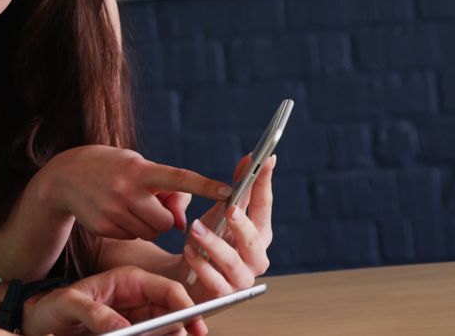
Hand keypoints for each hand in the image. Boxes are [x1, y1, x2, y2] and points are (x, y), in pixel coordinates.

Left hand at [22, 266, 206, 335]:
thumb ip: (95, 313)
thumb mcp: (69, 304)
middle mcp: (138, 298)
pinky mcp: (133, 333)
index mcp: (128, 280)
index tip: (195, 327)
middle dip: (183, 329)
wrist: (40, 321)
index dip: (186, 307)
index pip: (167, 289)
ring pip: (167, 330)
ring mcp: (137, 318)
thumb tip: (124, 327)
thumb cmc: (54, 306)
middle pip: (173, 313)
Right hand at [36, 146, 231, 240]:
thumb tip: (181, 224)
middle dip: (165, 218)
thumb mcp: (137, 165)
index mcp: (140, 170)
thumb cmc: (111, 167)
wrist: (64, 177)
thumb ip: (165, 189)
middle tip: (152, 205)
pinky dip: (132, 229)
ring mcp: (113, 211)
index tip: (229, 191)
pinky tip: (117, 214)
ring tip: (131, 206)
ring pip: (152, 233)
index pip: (178, 178)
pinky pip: (133, 237)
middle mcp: (126, 190)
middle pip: (166, 221)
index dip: (205, 186)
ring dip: (149, 224)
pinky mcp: (104, 227)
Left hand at [178, 155, 275, 300]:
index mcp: (259, 234)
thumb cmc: (210, 243)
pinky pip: (214, 283)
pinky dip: (202, 267)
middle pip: (255, 241)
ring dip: (214, 245)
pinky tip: (189, 253)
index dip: (265, 183)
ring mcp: (241, 279)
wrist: (188, 278)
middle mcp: (256, 258)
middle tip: (230, 208)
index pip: (264, 206)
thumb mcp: (221, 214)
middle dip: (242, 224)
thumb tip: (248, 159)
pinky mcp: (223, 295)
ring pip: (233, 263)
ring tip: (195, 229)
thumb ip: (236, 191)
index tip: (265, 159)